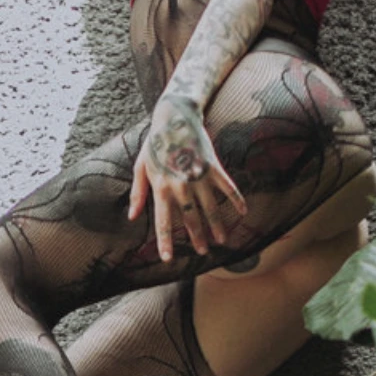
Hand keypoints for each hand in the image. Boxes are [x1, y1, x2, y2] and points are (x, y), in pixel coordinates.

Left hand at [128, 95, 247, 263]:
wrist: (174, 117)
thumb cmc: (154, 144)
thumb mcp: (140, 168)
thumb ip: (138, 194)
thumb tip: (133, 217)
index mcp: (162, 188)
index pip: (164, 221)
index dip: (166, 241)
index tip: (168, 259)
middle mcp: (181, 185)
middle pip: (191, 218)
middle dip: (197, 237)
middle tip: (203, 252)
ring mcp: (199, 176)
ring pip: (211, 207)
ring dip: (218, 225)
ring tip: (222, 240)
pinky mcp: (213, 166)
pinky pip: (228, 186)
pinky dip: (236, 199)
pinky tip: (242, 212)